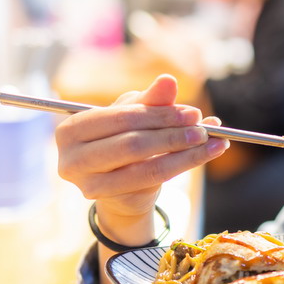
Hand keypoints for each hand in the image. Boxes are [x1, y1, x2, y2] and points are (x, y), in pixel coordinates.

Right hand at [55, 74, 227, 238]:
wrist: (117, 187)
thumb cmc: (122, 140)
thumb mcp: (133, 115)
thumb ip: (150, 100)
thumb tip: (169, 80)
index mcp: (71, 130)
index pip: (121, 119)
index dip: (159, 114)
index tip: (192, 112)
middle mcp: (72, 160)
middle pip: (132, 144)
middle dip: (172, 134)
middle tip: (202, 128)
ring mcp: (89, 186)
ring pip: (147, 167)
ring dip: (185, 154)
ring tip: (212, 142)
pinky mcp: (112, 203)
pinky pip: (154, 183)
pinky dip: (184, 166)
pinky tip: (206, 155)